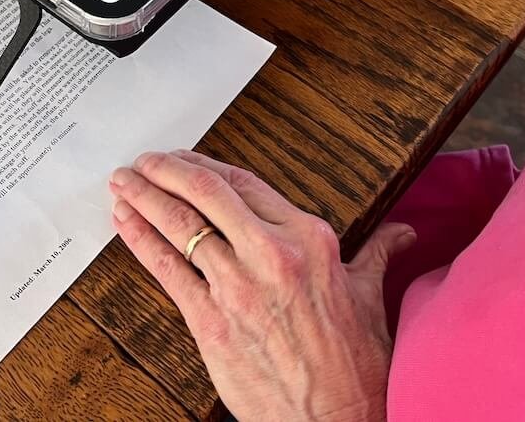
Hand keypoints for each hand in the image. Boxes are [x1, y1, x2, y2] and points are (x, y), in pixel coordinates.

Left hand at [109, 150, 414, 421]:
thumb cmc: (355, 366)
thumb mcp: (369, 297)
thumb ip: (377, 253)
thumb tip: (402, 233)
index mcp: (309, 239)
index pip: (244, 183)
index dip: (205, 165)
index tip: (183, 158)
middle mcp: (271, 253)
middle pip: (205, 193)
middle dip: (165, 170)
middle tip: (142, 161)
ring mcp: (237, 286)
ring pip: (180, 225)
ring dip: (144, 198)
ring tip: (122, 183)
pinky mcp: (210, 321)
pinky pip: (167, 268)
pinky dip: (140, 239)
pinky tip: (124, 223)